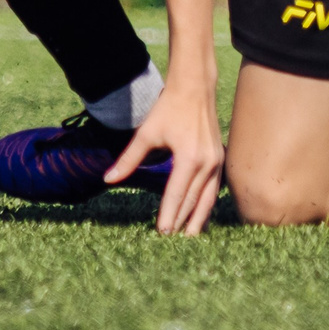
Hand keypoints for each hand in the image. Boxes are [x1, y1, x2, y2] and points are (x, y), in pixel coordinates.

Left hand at [110, 80, 224, 236]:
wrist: (195, 89)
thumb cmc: (168, 109)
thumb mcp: (146, 134)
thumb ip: (128, 159)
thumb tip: (108, 178)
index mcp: (188, 157)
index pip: (176, 194)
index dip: (168, 215)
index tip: (161, 233)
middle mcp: (207, 163)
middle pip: (192, 200)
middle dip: (181, 221)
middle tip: (170, 241)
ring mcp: (217, 162)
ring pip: (207, 198)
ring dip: (198, 219)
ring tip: (188, 237)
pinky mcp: (220, 159)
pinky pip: (214, 189)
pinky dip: (207, 204)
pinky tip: (201, 215)